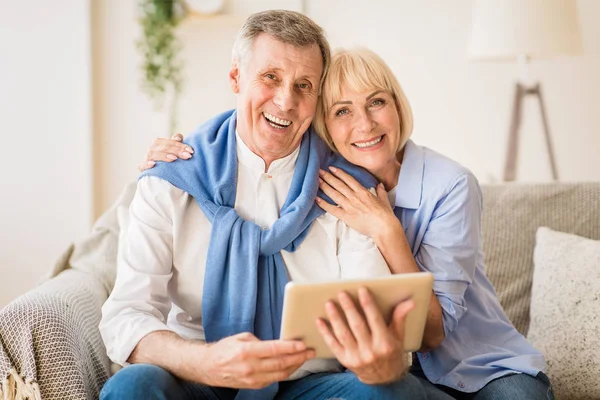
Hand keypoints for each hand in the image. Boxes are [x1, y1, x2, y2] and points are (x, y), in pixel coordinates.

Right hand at [138, 133, 193, 171]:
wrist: (156, 174)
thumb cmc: (166, 160)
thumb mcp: (172, 151)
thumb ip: (175, 143)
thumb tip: (179, 136)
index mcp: (159, 142)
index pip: (171, 142)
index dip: (181, 146)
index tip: (191, 151)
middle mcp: (152, 148)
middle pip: (165, 148)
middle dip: (177, 151)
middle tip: (188, 156)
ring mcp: (147, 158)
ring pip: (155, 155)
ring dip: (164, 156)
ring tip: (174, 158)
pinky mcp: (142, 167)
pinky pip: (143, 165)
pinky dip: (147, 164)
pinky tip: (153, 164)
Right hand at [200, 332, 314, 388]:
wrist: (209, 367)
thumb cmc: (225, 349)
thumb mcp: (241, 337)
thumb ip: (260, 341)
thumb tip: (277, 344)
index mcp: (247, 351)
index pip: (274, 349)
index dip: (290, 347)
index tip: (303, 344)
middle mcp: (250, 366)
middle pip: (280, 363)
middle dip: (298, 357)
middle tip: (310, 351)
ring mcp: (252, 378)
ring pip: (280, 374)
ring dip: (295, 366)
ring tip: (305, 358)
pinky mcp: (254, 386)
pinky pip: (274, 380)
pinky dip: (285, 373)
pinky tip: (292, 366)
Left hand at [315, 166, 399, 238]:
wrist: (384, 227)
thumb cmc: (385, 215)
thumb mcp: (384, 200)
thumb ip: (380, 191)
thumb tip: (380, 185)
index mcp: (363, 192)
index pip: (348, 179)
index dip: (339, 173)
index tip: (331, 168)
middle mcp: (354, 197)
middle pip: (338, 184)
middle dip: (328, 177)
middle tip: (319, 171)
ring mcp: (349, 206)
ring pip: (334, 194)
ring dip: (324, 186)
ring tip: (316, 181)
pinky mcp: (346, 216)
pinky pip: (332, 209)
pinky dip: (323, 204)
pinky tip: (316, 199)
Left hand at [316, 287, 412, 384]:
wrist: (384, 379)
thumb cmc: (391, 352)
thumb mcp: (399, 336)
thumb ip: (400, 317)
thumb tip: (409, 301)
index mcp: (385, 343)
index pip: (375, 320)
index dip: (368, 304)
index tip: (361, 289)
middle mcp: (371, 351)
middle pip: (357, 326)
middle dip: (349, 308)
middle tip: (341, 293)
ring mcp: (357, 357)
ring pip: (343, 334)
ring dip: (335, 318)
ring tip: (329, 304)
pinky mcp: (346, 361)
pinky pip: (333, 345)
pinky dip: (325, 333)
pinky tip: (320, 321)